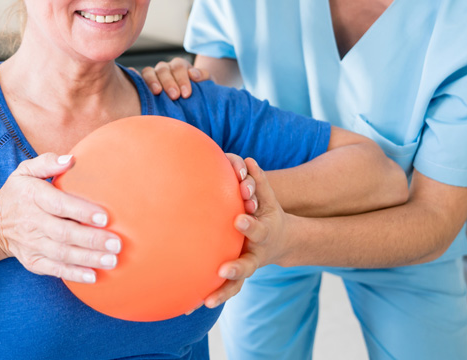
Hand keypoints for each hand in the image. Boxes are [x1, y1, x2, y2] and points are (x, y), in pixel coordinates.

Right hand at [0, 153, 121, 283]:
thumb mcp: (25, 171)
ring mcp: (33, 244)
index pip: (59, 205)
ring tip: (112, 260)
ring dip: (88, 258)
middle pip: (64, 233)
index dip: (81, 212)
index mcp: (33, 197)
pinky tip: (93, 276)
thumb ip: (47, 162)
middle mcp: (33, 222)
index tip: (104, 217)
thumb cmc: (18, 193)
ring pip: (62, 254)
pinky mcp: (33, 261)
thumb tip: (71, 160)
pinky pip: (54, 269)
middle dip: (91, 240)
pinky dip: (73, 274)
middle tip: (116, 243)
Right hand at [140, 57, 209, 99]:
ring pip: (149, 72)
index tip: (187, 94)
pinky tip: (136, 88)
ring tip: (157, 92)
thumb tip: (193, 74)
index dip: (182, 79)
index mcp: (179, 65)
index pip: (179, 68)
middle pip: (163, 70)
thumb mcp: (206, 81)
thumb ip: (203, 76)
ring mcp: (153, 75)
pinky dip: (136, 81)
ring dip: (152, 82)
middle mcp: (165, 68)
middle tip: (175, 96)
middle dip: (169, 82)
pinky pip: (138, 79)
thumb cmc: (199, 89)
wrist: (192, 97)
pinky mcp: (144, 84)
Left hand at [202, 157, 287, 308]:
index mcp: (264, 234)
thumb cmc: (266, 213)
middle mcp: (256, 255)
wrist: (279, 242)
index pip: (258, 229)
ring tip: (205, 300)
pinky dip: (209, 296)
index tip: (239, 218)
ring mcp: (246, 268)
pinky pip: (221, 290)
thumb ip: (258, 181)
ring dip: (221, 292)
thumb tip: (247, 159)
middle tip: (223, 269)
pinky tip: (187, 306)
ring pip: (235, 285)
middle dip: (237, 268)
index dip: (250, 225)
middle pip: (248, 265)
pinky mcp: (235, 278)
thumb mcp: (267, 198)